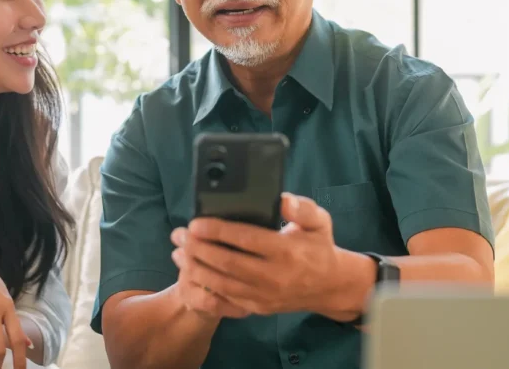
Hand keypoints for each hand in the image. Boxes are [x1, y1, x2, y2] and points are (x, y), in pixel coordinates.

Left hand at [171, 193, 368, 319]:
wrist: (330, 286)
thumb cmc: (319, 247)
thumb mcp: (319, 222)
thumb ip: (302, 209)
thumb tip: (282, 200)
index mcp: (287, 251)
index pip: (246, 239)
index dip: (218, 231)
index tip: (196, 223)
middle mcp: (275, 276)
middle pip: (228, 263)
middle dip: (199, 249)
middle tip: (180, 235)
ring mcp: (265, 295)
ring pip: (223, 283)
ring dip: (197, 268)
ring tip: (178, 253)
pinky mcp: (259, 307)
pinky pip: (227, 300)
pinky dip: (206, 288)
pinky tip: (191, 274)